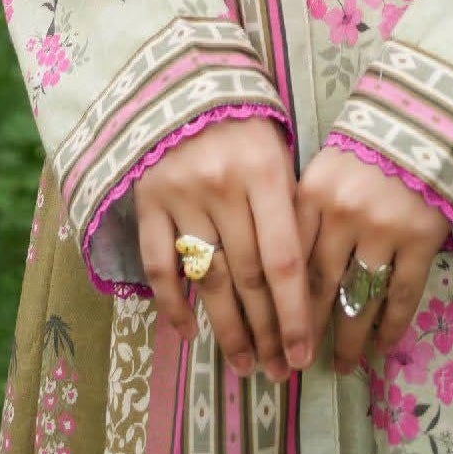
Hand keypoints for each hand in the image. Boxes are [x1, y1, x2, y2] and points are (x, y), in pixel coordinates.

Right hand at [133, 116, 311, 384]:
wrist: (183, 82)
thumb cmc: (245, 123)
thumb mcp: (280, 153)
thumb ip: (289, 210)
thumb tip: (306, 286)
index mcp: (267, 172)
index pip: (284, 260)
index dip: (295, 314)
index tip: (304, 355)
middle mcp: (223, 187)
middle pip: (248, 277)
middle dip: (267, 331)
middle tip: (278, 371)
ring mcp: (181, 195)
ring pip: (208, 278)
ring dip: (227, 329)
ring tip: (244, 365)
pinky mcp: (146, 201)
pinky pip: (158, 264)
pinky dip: (173, 303)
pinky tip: (188, 334)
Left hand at [293, 146, 451, 374]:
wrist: (428, 124)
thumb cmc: (369, 147)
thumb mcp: (325, 170)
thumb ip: (305, 215)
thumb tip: (281, 278)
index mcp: (311, 193)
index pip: (288, 261)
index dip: (280, 305)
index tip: (273, 336)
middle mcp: (342, 213)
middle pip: (319, 285)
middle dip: (308, 331)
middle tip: (299, 364)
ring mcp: (383, 227)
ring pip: (358, 297)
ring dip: (348, 338)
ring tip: (343, 365)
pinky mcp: (421, 239)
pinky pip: (402, 295)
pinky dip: (391, 327)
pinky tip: (381, 348)